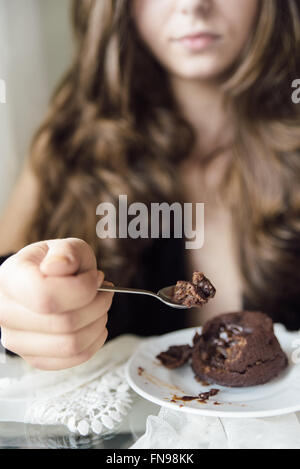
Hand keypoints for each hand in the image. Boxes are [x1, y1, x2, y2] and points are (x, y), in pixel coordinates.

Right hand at [0, 238, 113, 369]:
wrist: (41, 281)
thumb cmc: (53, 264)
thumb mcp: (64, 247)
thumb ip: (65, 253)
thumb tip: (59, 267)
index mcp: (10, 280)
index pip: (46, 297)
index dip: (82, 289)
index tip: (95, 278)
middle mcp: (5, 312)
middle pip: (64, 323)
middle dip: (97, 305)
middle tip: (104, 292)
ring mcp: (16, 339)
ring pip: (71, 345)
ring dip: (98, 324)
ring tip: (100, 306)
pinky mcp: (32, 357)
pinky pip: (71, 359)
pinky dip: (93, 343)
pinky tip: (95, 324)